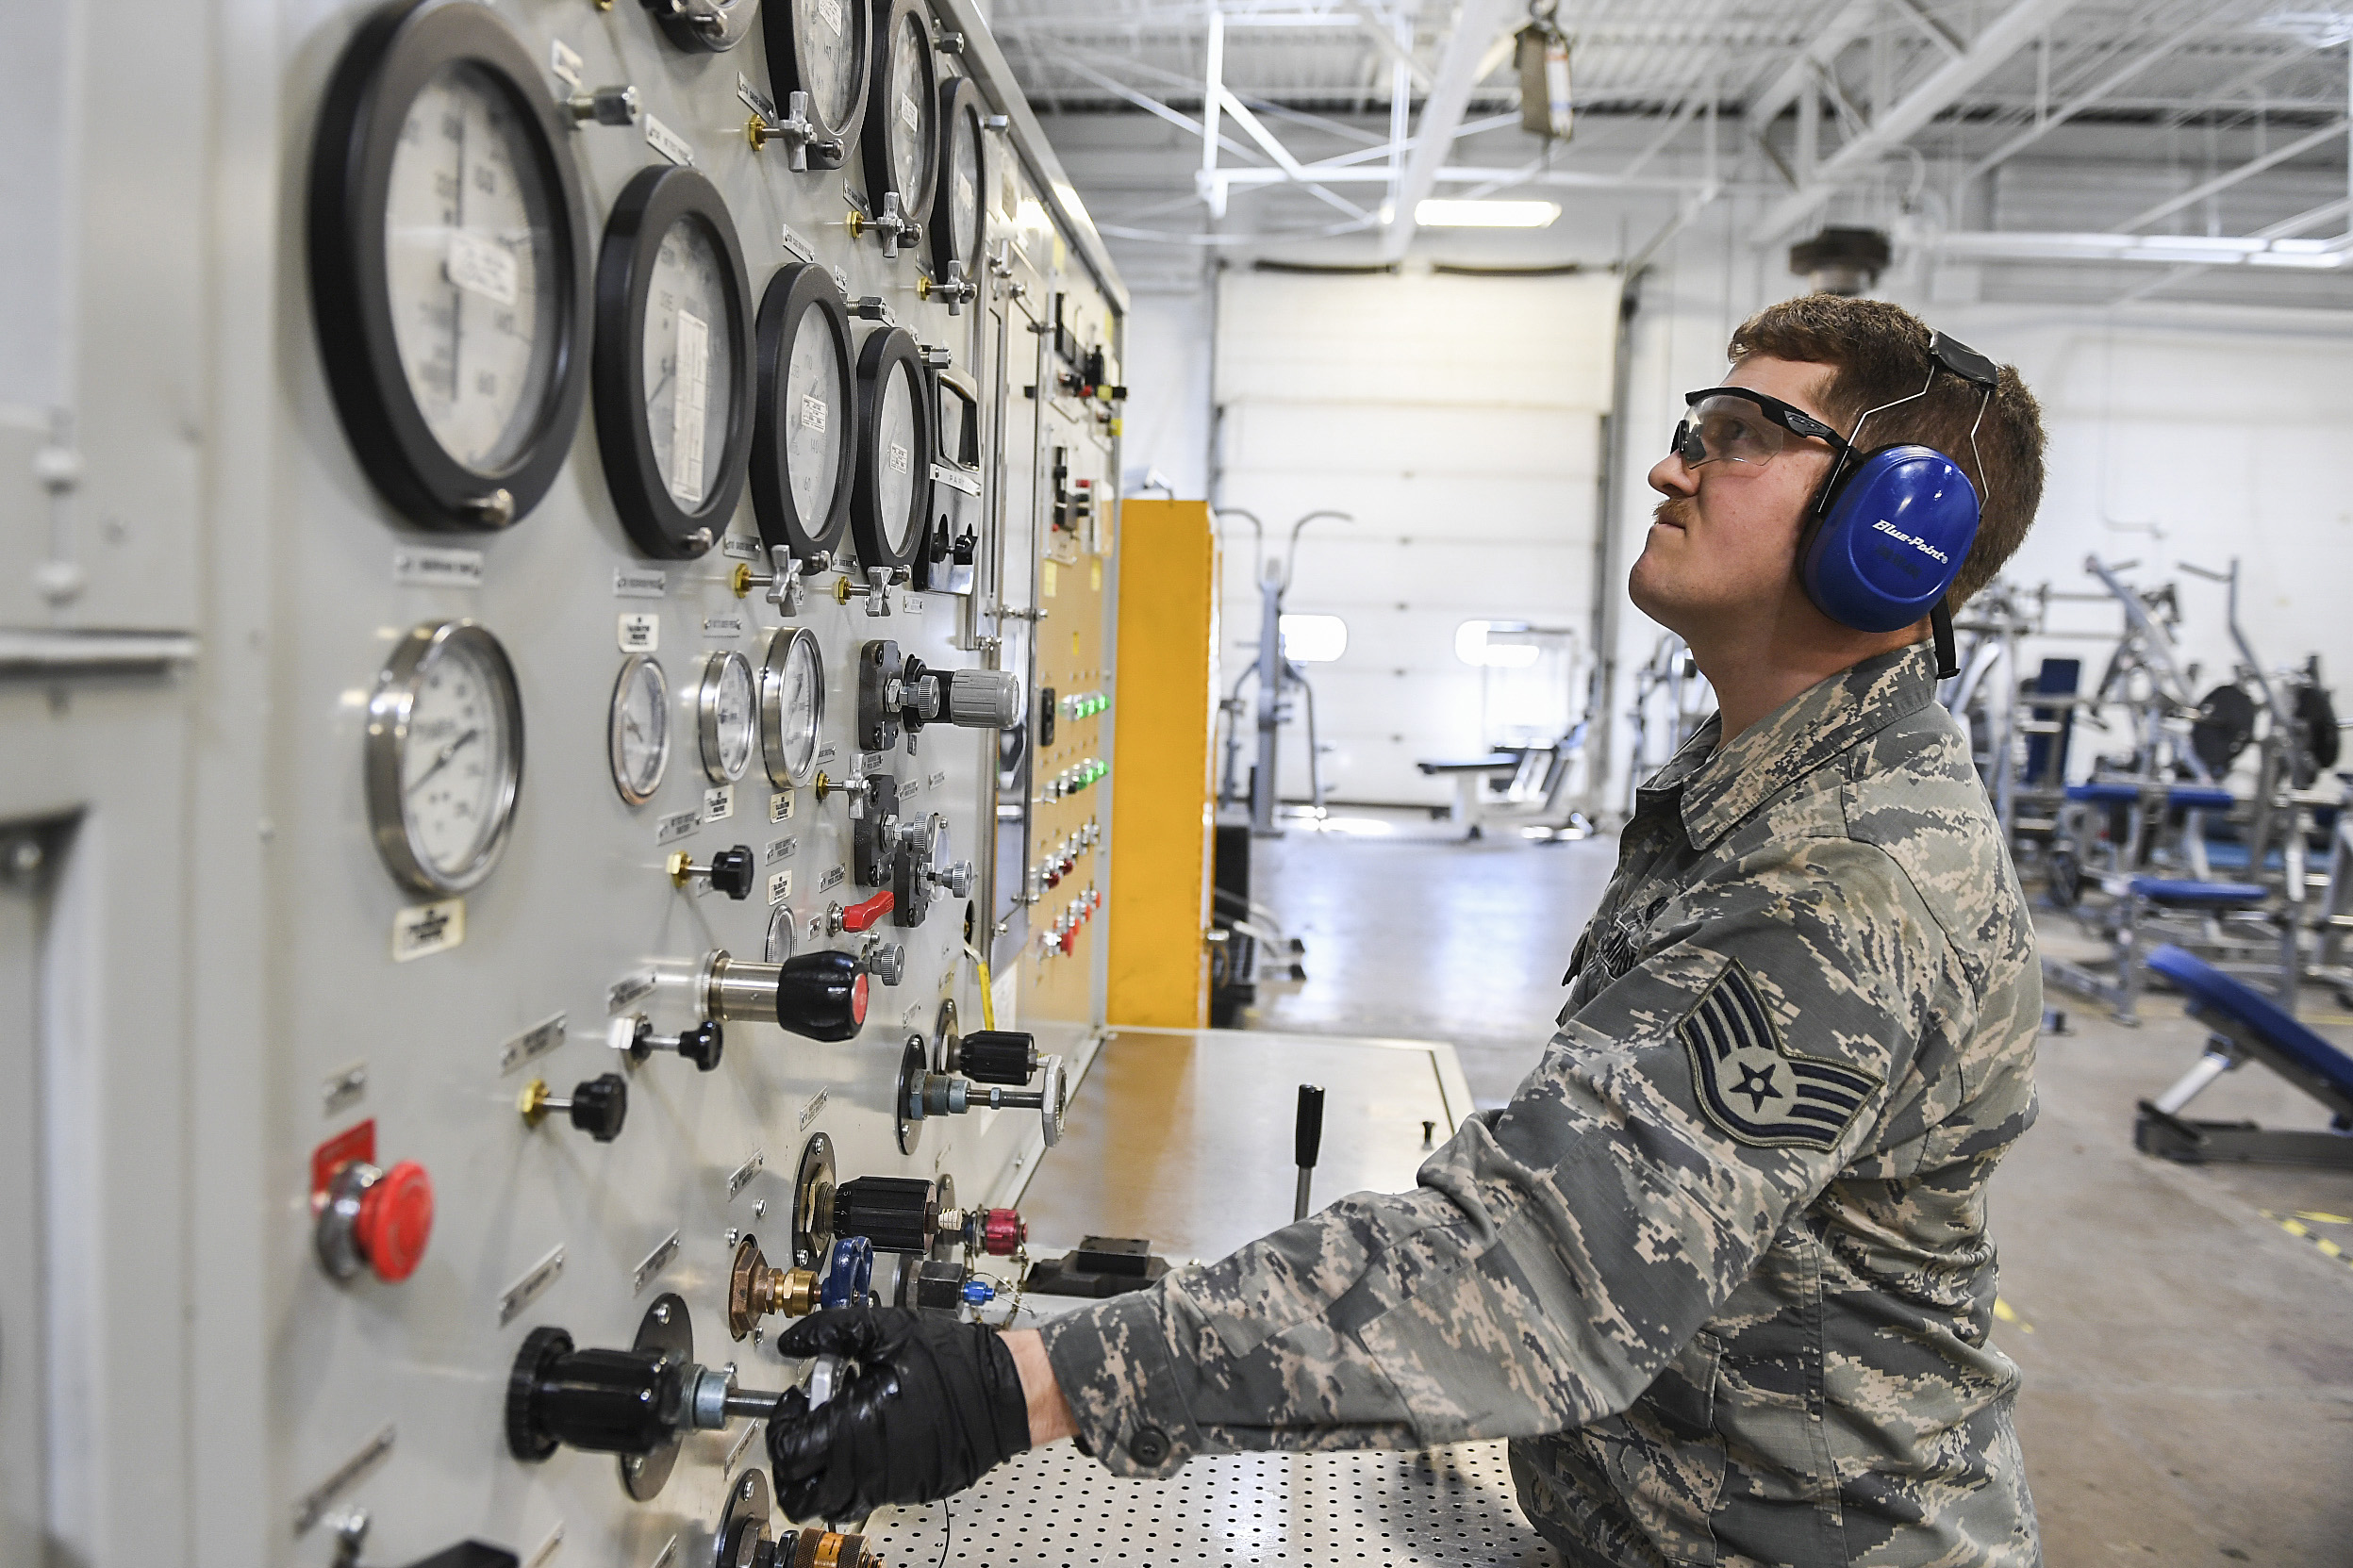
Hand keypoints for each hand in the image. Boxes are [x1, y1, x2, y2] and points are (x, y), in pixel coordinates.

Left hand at [764, 1307, 1029, 1520]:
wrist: (1005, 1392)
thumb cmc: (953, 1363)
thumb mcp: (886, 1329)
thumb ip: (831, 1332)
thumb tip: (794, 1340)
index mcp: (852, 1429)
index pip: (787, 1451)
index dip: (780, 1425)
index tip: (795, 1400)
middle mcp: (865, 1468)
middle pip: (798, 1495)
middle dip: (790, 1461)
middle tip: (804, 1426)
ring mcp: (887, 1485)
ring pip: (830, 1502)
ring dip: (820, 1471)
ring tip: (838, 1430)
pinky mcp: (907, 1492)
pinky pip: (864, 1494)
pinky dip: (854, 1472)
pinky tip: (872, 1432)